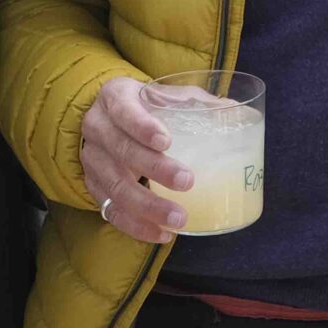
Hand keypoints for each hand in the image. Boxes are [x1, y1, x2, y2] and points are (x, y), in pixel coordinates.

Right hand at [78, 77, 190, 243]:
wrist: (108, 120)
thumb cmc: (146, 106)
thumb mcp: (165, 94)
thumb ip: (195, 101)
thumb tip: (235, 110)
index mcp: (114, 97)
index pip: (123, 110)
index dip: (142, 126)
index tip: (166, 141)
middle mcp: (98, 128)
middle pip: (122, 150)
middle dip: (155, 168)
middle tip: (186, 181)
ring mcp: (92, 160)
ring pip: (116, 186)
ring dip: (148, 206)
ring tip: (178, 218)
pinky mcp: (93, 186)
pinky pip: (112, 210)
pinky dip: (136, 226)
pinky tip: (162, 233)